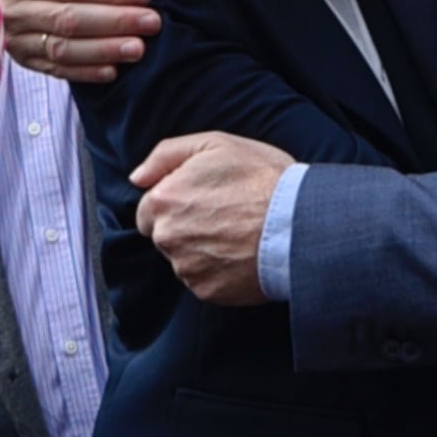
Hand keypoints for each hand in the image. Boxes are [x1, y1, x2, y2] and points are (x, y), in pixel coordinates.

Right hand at [0, 0, 157, 83]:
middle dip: (115, 22)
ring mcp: (13, 37)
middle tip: (152, 22)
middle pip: (69, 19)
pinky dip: (85, 72)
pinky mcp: (20, 57)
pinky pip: (55, 69)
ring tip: (140, 48)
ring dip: (104, 51)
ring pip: (63, 49)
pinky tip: (113, 70)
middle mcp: (9, 8)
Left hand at [131, 132, 293, 306]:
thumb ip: (166, 155)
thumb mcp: (214, 144)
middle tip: (222, 215)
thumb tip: (137, 177)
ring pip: (183, 260)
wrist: (299, 223)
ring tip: (236, 234)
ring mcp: (186, 268)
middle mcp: (167, 237)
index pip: (148, 210)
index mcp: (163, 200)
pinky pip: (204, 281)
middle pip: (164, 235)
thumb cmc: (261, 178)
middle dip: (185, 227)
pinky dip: (218, 271)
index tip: (202, 199)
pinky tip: (240, 255)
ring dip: (201, 250)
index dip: (175, 202)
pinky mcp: (207, 292)